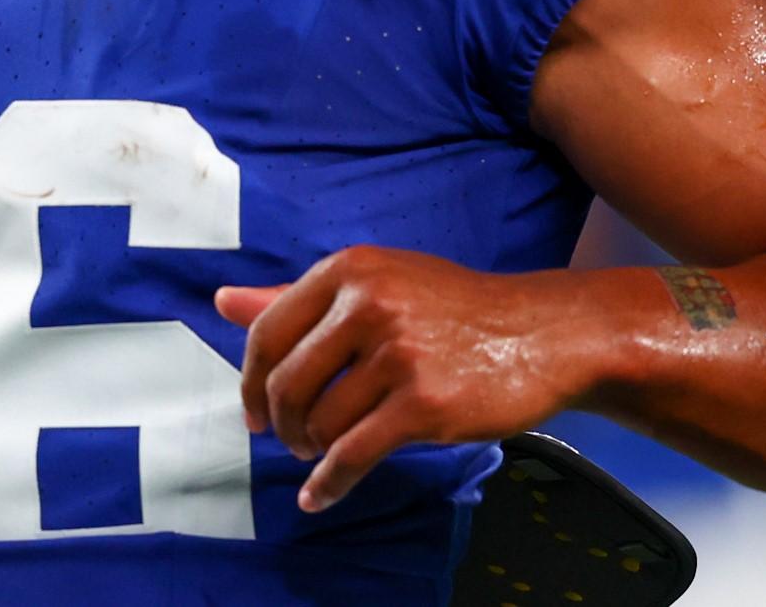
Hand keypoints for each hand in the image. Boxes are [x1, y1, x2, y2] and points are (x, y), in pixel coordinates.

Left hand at [215, 247, 593, 513]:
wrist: (543, 333)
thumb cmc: (453, 310)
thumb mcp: (376, 284)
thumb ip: (296, 297)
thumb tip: (222, 300)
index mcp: (349, 270)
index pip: (267, 331)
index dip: (251, 382)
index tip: (254, 413)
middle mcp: (369, 303)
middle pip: (286, 382)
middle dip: (281, 424)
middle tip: (294, 441)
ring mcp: (398, 353)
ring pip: (320, 421)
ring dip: (312, 452)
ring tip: (324, 454)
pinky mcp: (425, 404)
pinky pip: (353, 455)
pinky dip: (329, 484)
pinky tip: (321, 496)